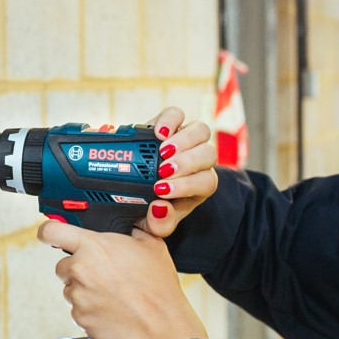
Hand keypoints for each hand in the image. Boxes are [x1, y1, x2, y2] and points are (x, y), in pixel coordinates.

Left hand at [38, 218, 206, 338]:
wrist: (160, 327)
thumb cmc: (158, 288)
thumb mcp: (152, 245)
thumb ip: (131, 230)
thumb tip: (126, 225)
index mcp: (93, 246)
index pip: (51, 231)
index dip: (49, 231)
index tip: (50, 234)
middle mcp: (79, 269)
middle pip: (62, 265)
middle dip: (78, 268)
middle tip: (102, 274)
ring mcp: (77, 294)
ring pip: (70, 288)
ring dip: (84, 290)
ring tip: (111, 294)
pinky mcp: (78, 316)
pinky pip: (77, 309)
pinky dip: (89, 308)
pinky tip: (110, 308)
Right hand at [142, 106, 218, 238]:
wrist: (129, 185)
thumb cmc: (147, 206)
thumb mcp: (153, 224)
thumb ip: (160, 224)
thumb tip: (160, 208)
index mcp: (199, 186)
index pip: (206, 182)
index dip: (186, 185)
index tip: (161, 190)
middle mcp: (198, 161)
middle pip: (208, 154)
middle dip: (187, 163)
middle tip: (163, 170)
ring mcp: (186, 139)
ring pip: (200, 131)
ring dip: (183, 141)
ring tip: (162, 151)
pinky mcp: (170, 124)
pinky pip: (176, 114)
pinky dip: (168, 121)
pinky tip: (157, 133)